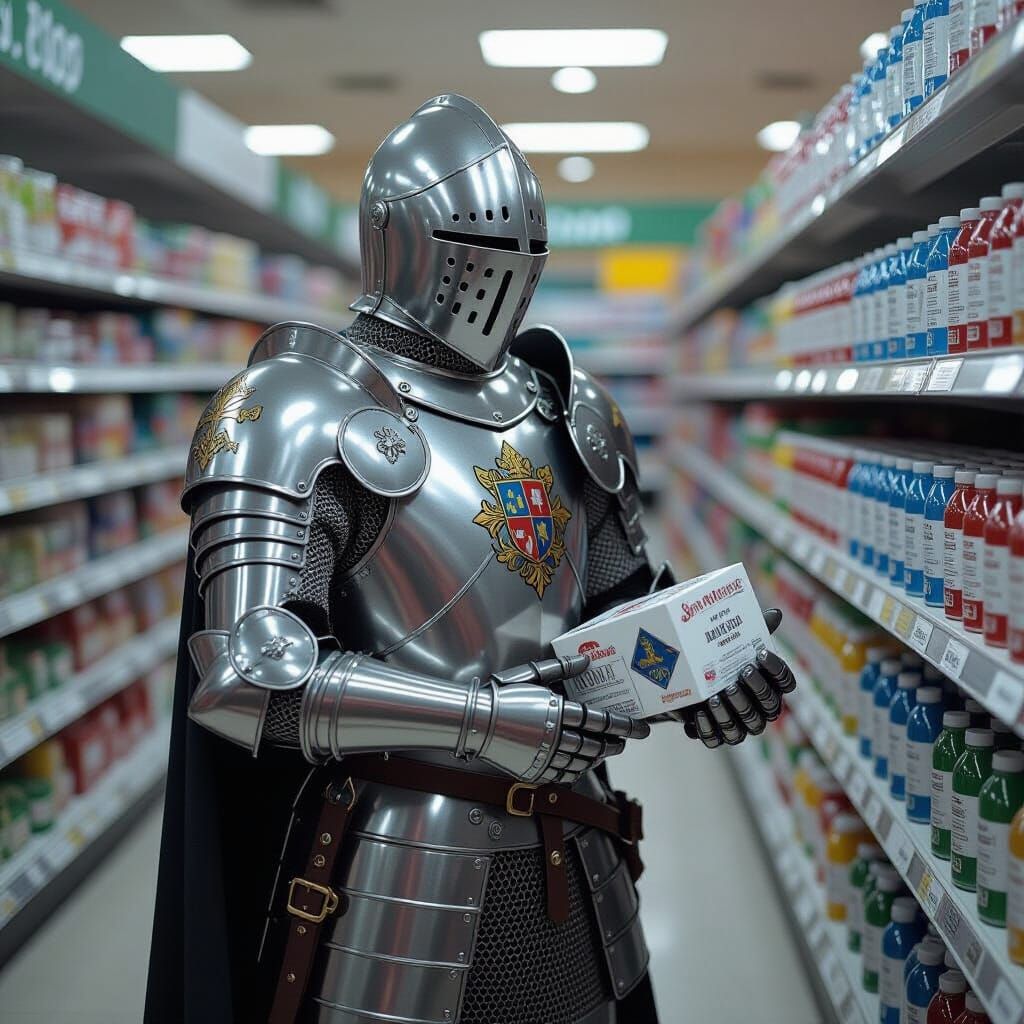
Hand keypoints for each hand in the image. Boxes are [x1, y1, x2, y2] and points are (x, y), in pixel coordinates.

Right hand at [477, 654, 649, 783]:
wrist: (474, 722)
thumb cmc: (501, 695)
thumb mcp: (532, 675)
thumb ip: (561, 668)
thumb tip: (586, 661)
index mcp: (557, 711)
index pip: (600, 720)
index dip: (623, 725)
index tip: (640, 728)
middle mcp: (555, 736)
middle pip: (595, 743)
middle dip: (614, 743)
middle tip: (625, 741)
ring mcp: (545, 755)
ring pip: (582, 760)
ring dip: (599, 757)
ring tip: (607, 751)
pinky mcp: (535, 770)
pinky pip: (564, 774)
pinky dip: (578, 771)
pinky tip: (583, 765)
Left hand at [678, 608, 795, 749]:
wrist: (689, 680)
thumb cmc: (720, 661)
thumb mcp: (734, 644)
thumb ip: (755, 630)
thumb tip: (776, 614)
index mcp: (770, 685)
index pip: (785, 681)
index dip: (776, 669)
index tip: (759, 653)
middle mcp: (761, 709)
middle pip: (769, 705)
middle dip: (756, 689)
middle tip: (741, 674)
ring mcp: (742, 725)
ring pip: (745, 725)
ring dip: (731, 710)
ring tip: (715, 696)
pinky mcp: (718, 735)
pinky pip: (717, 739)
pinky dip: (708, 727)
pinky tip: (699, 713)